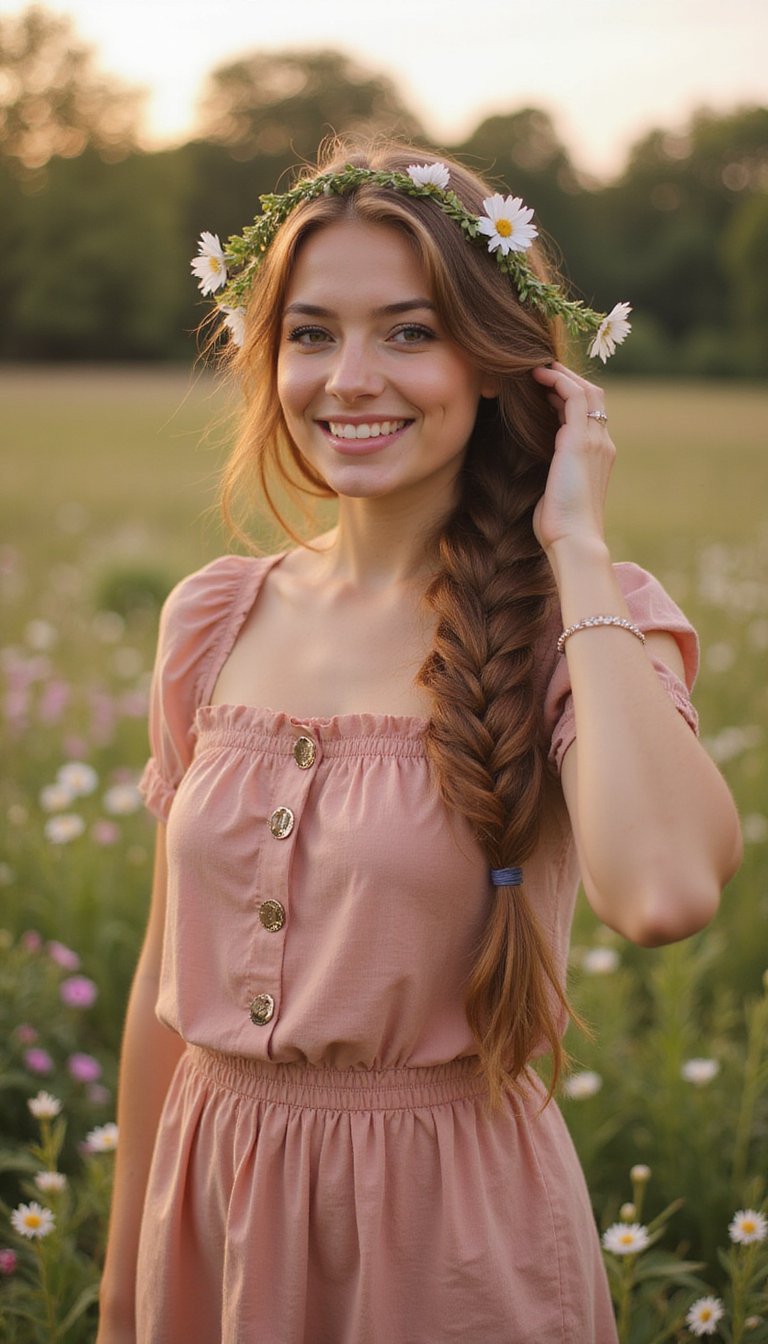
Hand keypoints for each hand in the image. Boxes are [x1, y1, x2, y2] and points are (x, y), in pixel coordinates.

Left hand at [530, 362, 615, 556]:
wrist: (574, 540)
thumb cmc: (560, 527)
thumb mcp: (556, 494)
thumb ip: (553, 474)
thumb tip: (538, 469)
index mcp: (598, 457)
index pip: (588, 416)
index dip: (567, 398)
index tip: (543, 390)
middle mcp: (602, 444)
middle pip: (592, 397)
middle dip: (568, 379)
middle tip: (540, 370)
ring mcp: (595, 441)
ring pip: (586, 391)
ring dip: (562, 375)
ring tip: (536, 368)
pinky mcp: (580, 440)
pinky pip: (575, 396)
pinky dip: (558, 380)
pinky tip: (538, 376)